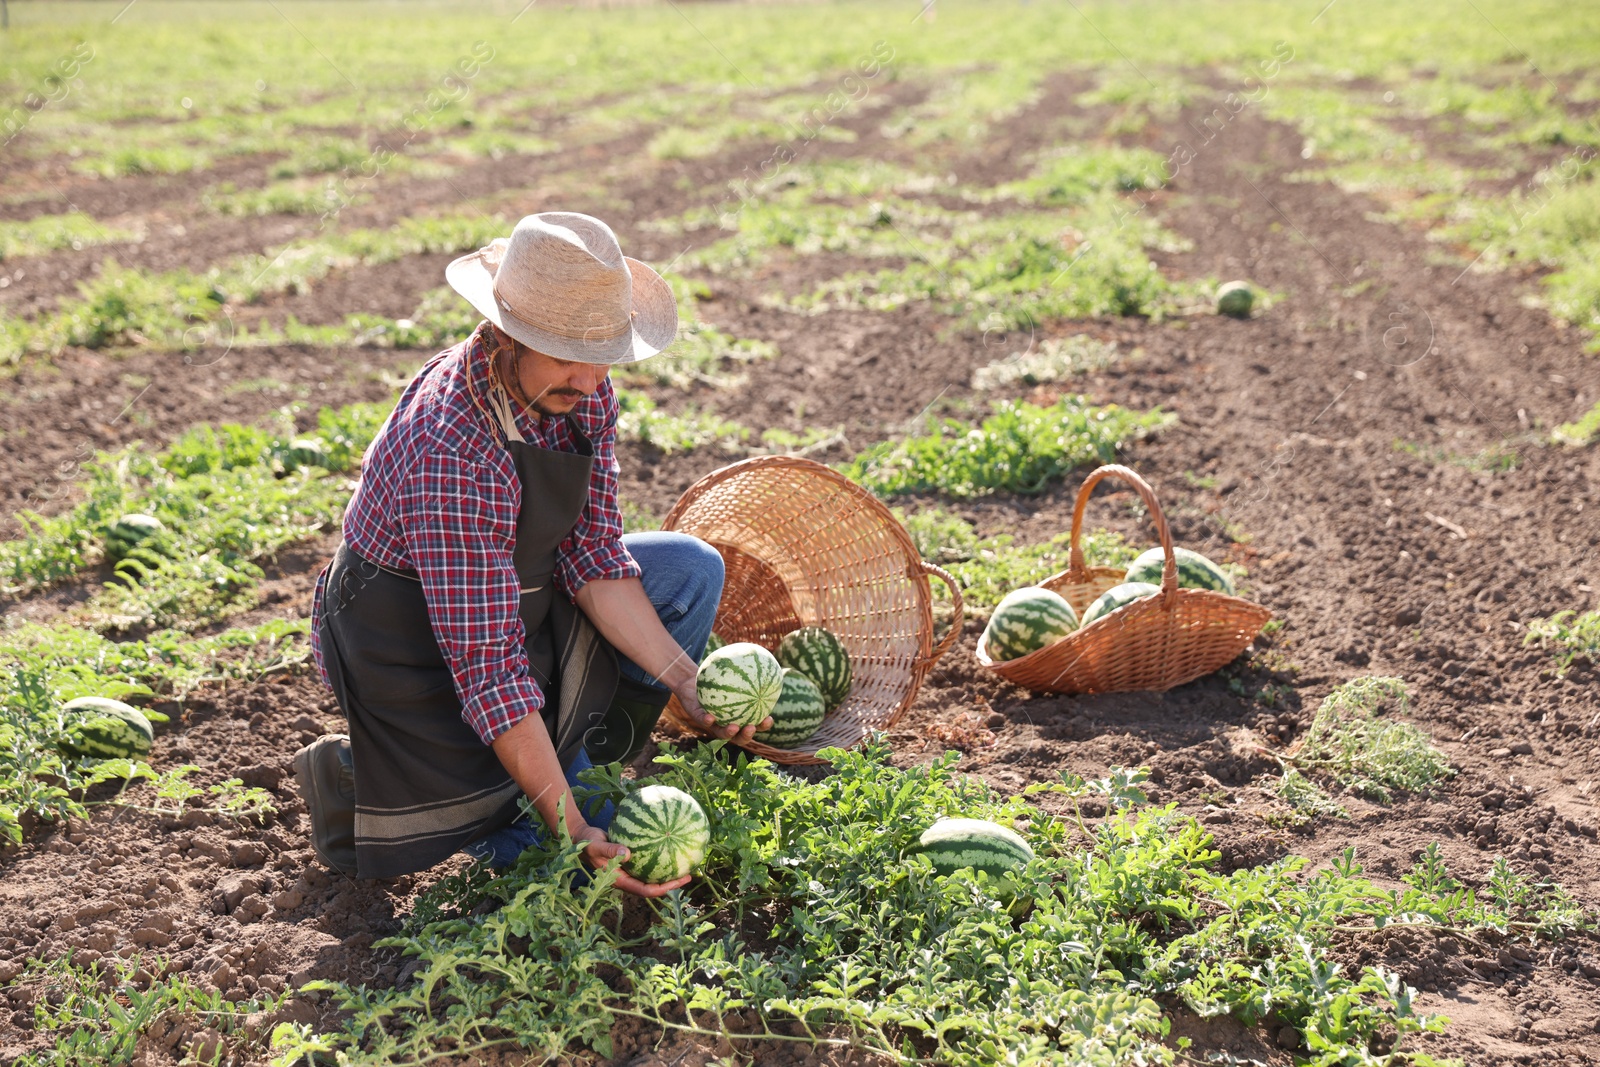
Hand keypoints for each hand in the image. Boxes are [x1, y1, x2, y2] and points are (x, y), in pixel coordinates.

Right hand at [574, 824, 690, 897]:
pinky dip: (659, 856)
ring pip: (652, 875)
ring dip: (668, 872)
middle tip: (690, 875)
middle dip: (671, 883)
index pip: (645, 890)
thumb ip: (610, 850)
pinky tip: (670, 844)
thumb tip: (627, 853)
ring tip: (685, 863)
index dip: (663, 888)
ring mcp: (629, 870)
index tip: (679, 881)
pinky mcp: (630, 860)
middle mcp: (627, 878)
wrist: (580, 838)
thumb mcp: (596, 846)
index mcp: (620, 881)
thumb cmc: (587, 843)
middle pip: (653, 885)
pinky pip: (648, 861)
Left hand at [672, 681, 772, 746]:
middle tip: (752, 727)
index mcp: (738, 717)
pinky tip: (710, 717)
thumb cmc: (715, 679)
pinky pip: (703, 721)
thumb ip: (745, 674)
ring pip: (721, 733)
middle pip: (739, 736)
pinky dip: (707, 721)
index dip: (762, 726)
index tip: (769, 718)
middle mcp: (726, 723)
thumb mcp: (731, 675)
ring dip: (728, 733)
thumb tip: (764, 662)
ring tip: (734, 728)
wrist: (691, 682)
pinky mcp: (698, 718)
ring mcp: (712, 723)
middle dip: (747, 735)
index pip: (753, 725)